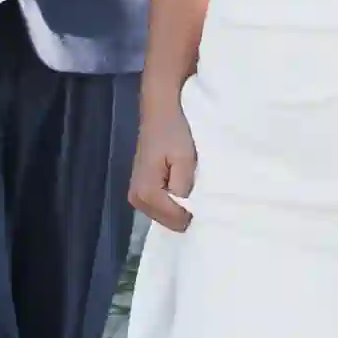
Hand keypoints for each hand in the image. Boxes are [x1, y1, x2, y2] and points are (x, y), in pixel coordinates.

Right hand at [129, 112, 196, 231]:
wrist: (159, 115)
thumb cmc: (173, 134)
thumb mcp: (185, 159)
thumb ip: (184, 187)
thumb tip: (186, 208)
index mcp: (147, 192)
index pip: (175, 219)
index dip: (191, 212)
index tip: (202, 198)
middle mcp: (137, 199)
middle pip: (167, 222)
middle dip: (182, 211)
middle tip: (195, 192)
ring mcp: (135, 197)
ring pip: (162, 216)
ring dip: (176, 207)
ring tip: (186, 187)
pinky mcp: (138, 191)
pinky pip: (158, 208)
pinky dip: (169, 203)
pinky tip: (178, 188)